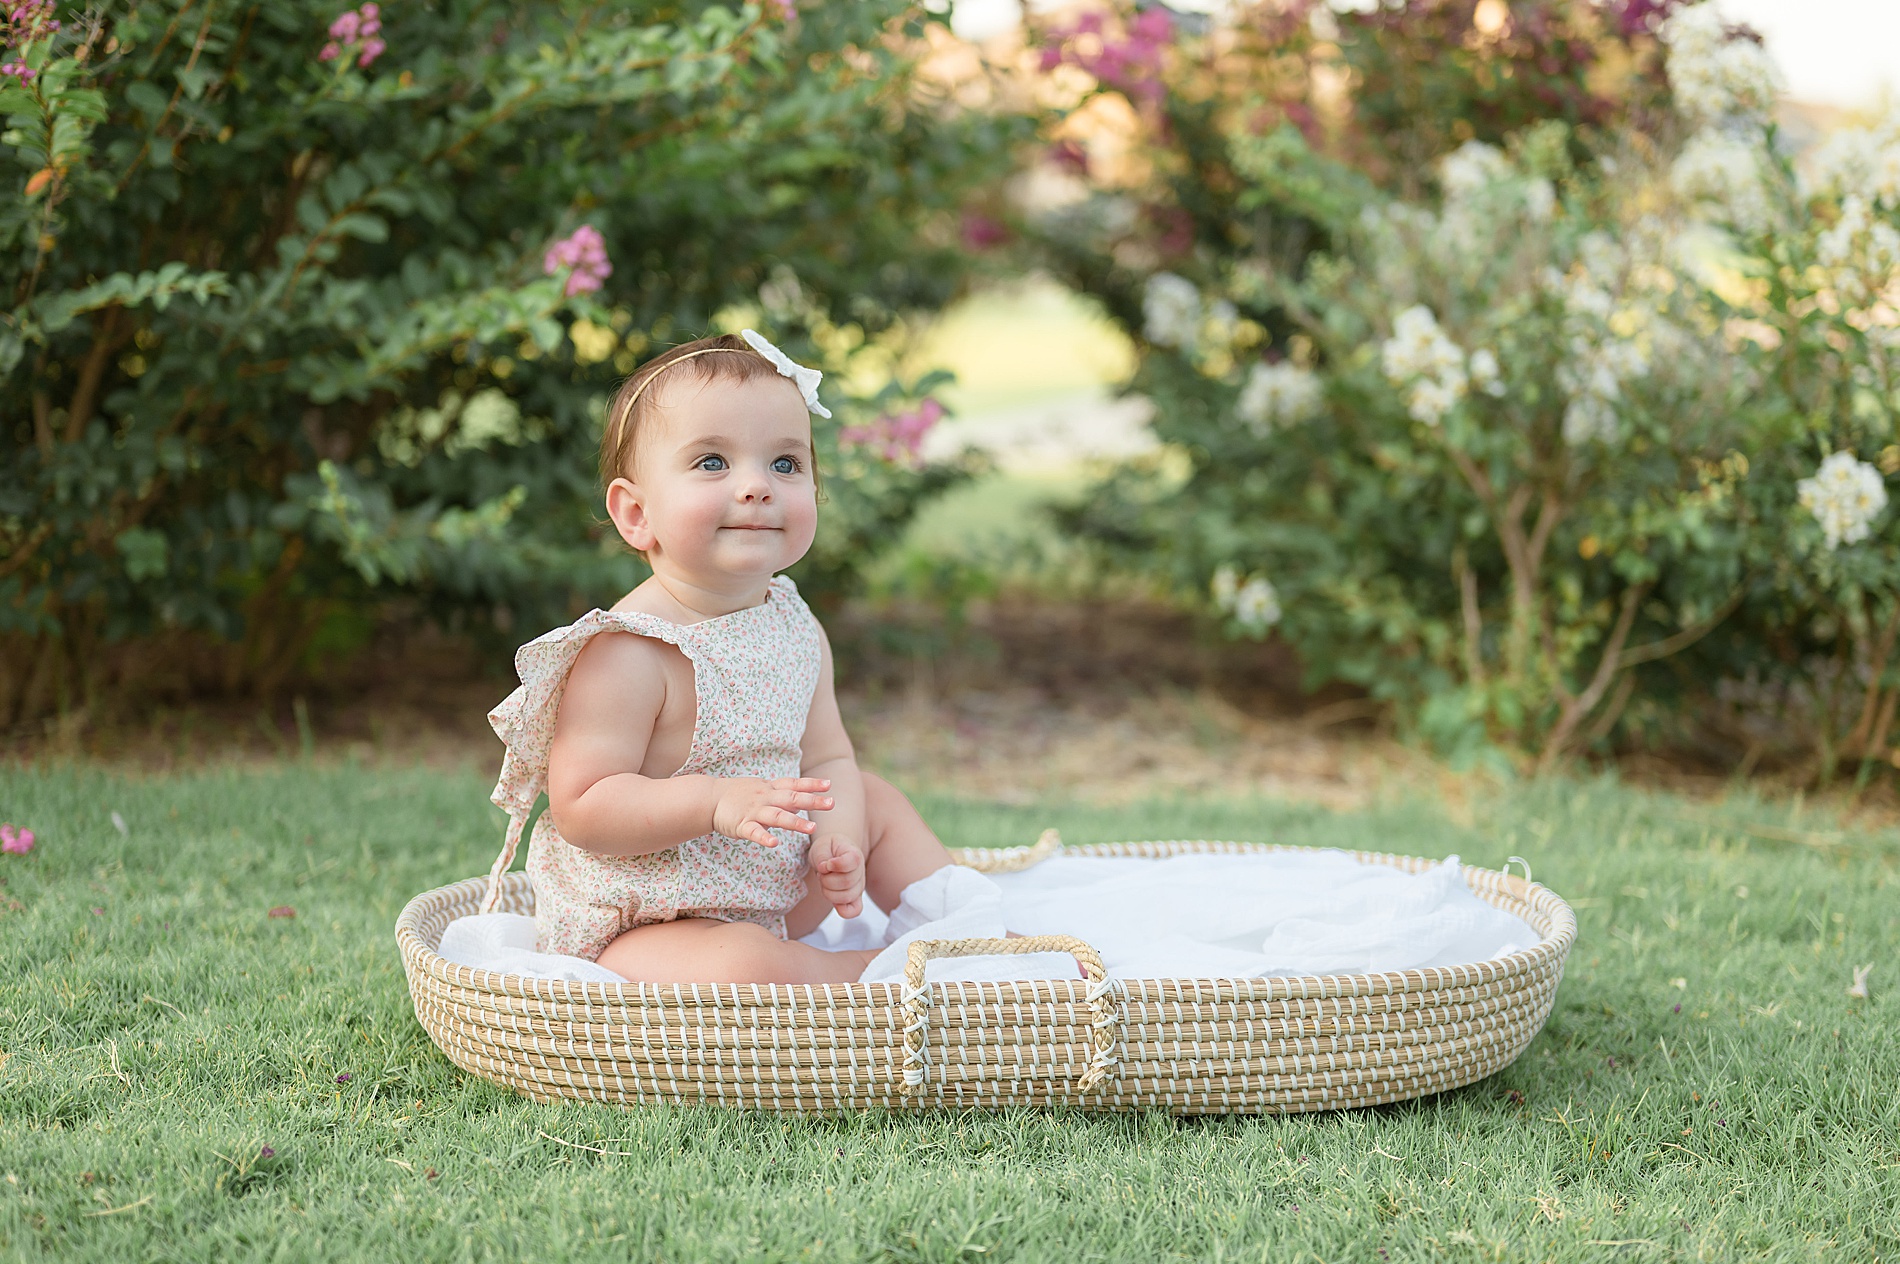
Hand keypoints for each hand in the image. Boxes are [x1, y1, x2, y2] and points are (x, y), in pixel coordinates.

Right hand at [712, 777, 832, 847]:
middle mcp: (764, 798)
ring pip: (776, 816)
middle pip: (791, 798)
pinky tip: (774, 844)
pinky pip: (754, 832)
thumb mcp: (761, 790)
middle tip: (831, 803)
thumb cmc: (738, 794)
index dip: (811, 784)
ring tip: (812, 828)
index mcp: (769, 789)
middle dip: (812, 801)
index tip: (829, 785)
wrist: (708, 798)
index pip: (793, 784)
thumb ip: (781, 796)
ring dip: (795, 821)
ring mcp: (753, 811)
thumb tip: (802, 801)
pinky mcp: (741, 825)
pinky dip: (764, 838)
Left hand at [808, 833, 865, 917]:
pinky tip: (834, 902)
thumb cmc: (828, 849)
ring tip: (825, 883)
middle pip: (846, 882)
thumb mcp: (821, 846)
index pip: (852, 861)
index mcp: (854, 854)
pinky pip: (854, 911)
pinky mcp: (855, 899)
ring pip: (846, 897)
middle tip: (822, 874)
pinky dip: (843, 910)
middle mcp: (860, 871)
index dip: (835, 865)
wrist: (835, 853)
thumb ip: (822, 855)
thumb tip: (824, 868)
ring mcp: (859, 887)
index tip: (827, 864)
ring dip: (828, 892)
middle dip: (826, 880)